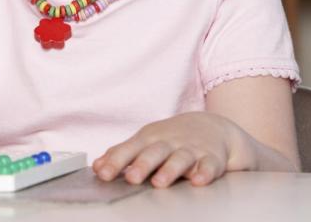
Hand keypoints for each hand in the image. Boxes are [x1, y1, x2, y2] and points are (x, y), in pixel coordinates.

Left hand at [92, 112, 255, 187]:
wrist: (212, 126)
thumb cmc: (171, 137)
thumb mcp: (145, 141)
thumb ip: (122, 154)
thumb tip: (97, 167)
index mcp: (149, 139)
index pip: (129, 149)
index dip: (115, 161)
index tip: (103, 173)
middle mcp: (168, 142)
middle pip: (154, 152)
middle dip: (142, 164)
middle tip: (131, 178)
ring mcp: (191, 149)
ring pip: (180, 159)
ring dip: (170, 170)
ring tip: (159, 183)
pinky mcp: (212, 158)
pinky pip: (209, 165)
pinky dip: (205, 173)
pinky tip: (199, 181)